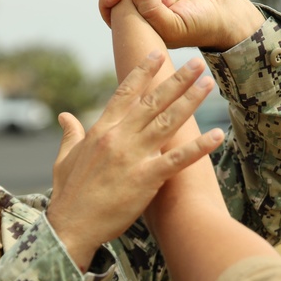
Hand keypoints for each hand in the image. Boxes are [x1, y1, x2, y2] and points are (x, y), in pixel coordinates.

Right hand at [46, 53, 222, 269]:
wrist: (71, 226)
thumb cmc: (68, 195)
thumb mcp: (64, 159)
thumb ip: (70, 134)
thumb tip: (65, 116)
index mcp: (100, 130)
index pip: (125, 93)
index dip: (142, 72)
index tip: (157, 54)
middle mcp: (118, 137)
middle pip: (153, 101)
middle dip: (176, 79)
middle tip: (196, 63)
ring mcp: (133, 156)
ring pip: (168, 121)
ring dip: (190, 100)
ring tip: (208, 84)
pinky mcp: (146, 178)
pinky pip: (178, 158)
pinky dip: (199, 146)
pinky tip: (217, 134)